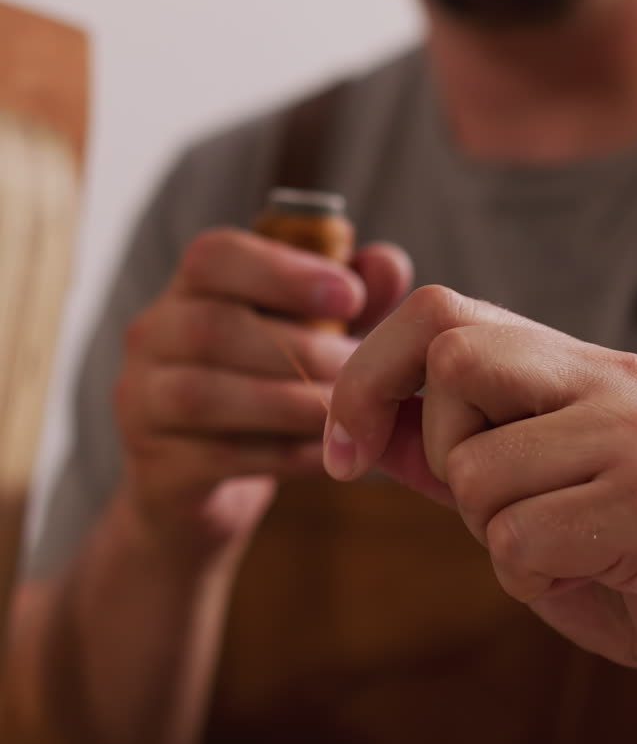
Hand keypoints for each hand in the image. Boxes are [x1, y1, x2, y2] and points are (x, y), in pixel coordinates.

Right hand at [114, 228, 411, 557]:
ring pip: (204, 394)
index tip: (351, 297)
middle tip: (360, 369)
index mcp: (190, 289)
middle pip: (210, 327)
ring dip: (289, 402)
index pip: (213, 256)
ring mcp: (142, 403)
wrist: (201, 487)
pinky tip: (328, 454)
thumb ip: (347, 298)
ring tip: (346, 411)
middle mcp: (152, 336)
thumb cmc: (266, 390)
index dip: (283, 270)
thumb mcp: (310, 337)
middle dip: (300, 348)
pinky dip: (283, 454)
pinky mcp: (155, 466)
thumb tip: (387, 264)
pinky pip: (219, 455)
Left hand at [324, 285, 636, 700]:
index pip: (442, 312)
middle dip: (440, 450)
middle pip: (454, 358)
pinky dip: (527, 579)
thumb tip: (366, 426)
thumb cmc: (625, 559)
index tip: (344, 449)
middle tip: (487, 505)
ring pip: (476, 468)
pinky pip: (518, 540)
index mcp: (577, 367)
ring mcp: (634, 437)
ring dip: (490, 533)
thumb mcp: (525, 498)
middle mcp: (610, 380)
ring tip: (559, 550)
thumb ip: (454, 455)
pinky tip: (587, 579)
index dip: (368, 374)